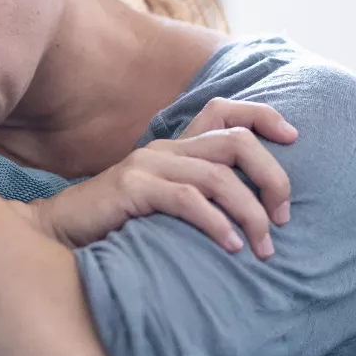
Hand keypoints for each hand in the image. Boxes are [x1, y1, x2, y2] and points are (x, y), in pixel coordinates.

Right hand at [25, 98, 296, 259]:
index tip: (296, 138)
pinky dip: (216, 223)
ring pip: (219, 176)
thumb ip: (195, 195)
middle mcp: (164, 148)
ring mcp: (147, 166)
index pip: (224, 109)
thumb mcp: (161, 202)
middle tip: (284, 216)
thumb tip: (250, 210)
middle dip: (272, 176)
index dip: (264, 115)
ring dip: (251, 213)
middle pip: (236, 141)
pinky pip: (188, 200)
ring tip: (264, 246)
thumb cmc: (115, 224)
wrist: (59, 231)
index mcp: (174, 146)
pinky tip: (231, 246)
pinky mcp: (133, 188)